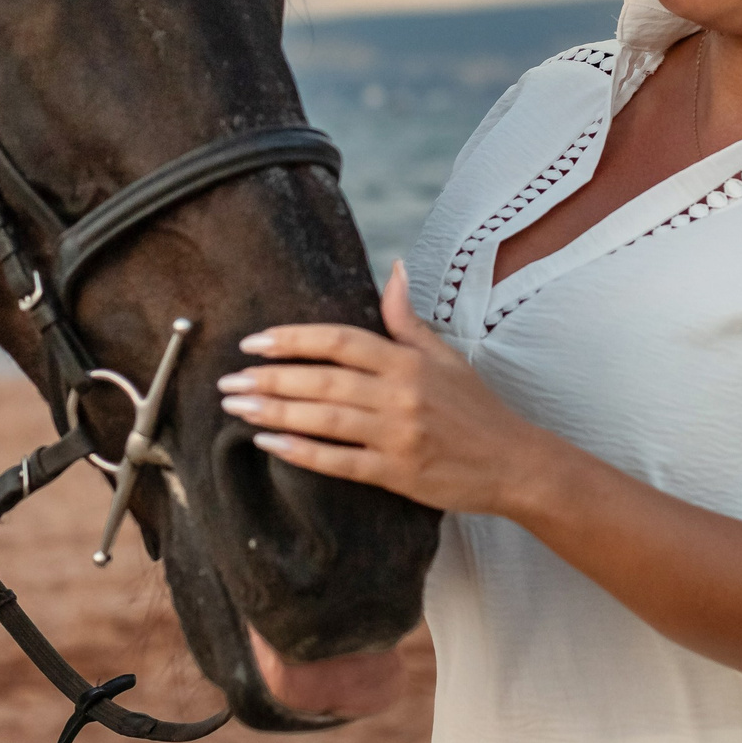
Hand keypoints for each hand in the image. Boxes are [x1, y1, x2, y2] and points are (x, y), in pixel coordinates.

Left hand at [217, 261, 557, 516]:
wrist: (514, 462)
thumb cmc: (476, 408)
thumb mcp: (445, 355)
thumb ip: (407, 318)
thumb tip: (393, 269)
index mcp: (408, 362)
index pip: (340, 341)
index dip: (293, 339)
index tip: (254, 343)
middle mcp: (400, 394)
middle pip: (323, 380)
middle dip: (270, 379)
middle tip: (228, 380)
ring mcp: (398, 435)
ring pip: (324, 419)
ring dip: (274, 413)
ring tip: (236, 408)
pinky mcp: (398, 473)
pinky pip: (340, 462)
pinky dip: (302, 453)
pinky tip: (269, 444)